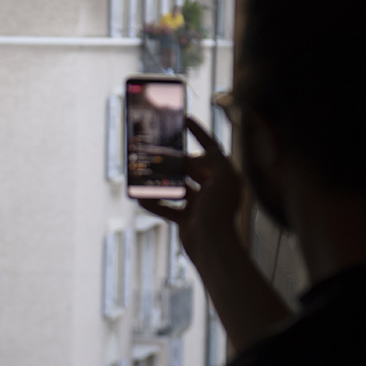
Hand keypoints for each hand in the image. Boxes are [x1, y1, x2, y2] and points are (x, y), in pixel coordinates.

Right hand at [138, 116, 241, 259]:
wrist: (212, 246)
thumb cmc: (219, 211)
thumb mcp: (221, 178)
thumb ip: (208, 161)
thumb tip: (189, 157)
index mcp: (225, 176)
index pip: (211, 148)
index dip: (198, 132)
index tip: (184, 119)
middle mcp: (214, 188)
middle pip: (190, 167)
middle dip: (173, 159)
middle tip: (156, 148)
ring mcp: (200, 205)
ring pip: (177, 187)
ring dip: (161, 181)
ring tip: (145, 171)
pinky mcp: (187, 219)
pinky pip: (168, 207)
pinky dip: (155, 203)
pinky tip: (140, 198)